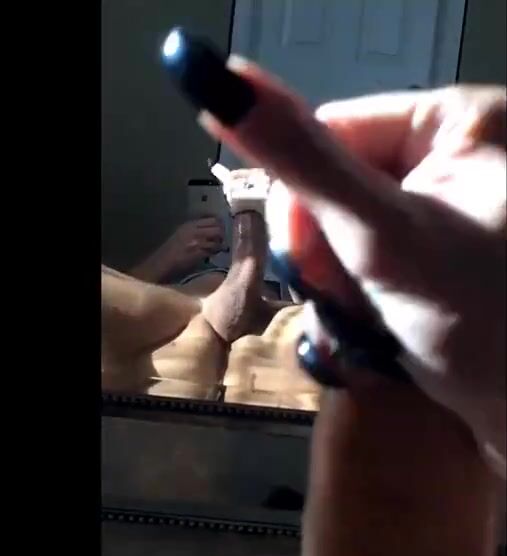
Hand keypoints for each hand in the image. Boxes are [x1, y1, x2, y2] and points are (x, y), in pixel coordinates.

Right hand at [133, 217, 224, 281]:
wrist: (160, 264)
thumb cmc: (170, 252)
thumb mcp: (181, 235)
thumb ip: (196, 230)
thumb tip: (212, 231)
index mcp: (189, 225)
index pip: (212, 219)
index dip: (220, 224)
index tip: (221, 230)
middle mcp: (193, 231)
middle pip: (218, 227)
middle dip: (222, 234)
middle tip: (221, 240)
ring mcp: (196, 242)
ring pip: (218, 239)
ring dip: (220, 244)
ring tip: (218, 248)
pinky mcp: (198, 253)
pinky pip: (213, 250)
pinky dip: (215, 252)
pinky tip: (213, 255)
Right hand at [200, 61, 506, 474]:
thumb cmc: (482, 324)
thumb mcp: (383, 236)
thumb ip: (301, 163)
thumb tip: (218, 82)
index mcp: (458, 123)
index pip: (329, 131)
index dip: (302, 200)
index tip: (313, 262)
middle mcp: (455, 158)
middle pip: (332, 188)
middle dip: (325, 255)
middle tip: (351, 300)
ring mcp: (446, 214)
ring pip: (339, 233)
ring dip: (336, 286)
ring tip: (372, 325)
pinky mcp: (438, 260)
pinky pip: (362, 262)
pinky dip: (355, 302)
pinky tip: (378, 331)